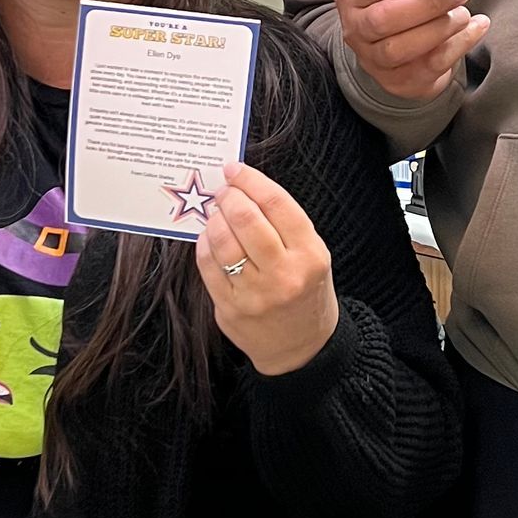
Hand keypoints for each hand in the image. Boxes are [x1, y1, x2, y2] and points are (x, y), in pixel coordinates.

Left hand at [195, 163, 339, 376]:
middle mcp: (284, 274)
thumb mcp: (313, 255)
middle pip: (247, 219)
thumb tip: (244, 189)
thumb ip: (284, 224)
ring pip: (223, 241)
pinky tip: (208, 236)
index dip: (251, 180)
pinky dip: (204, 244)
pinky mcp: (230, 308)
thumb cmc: (306, 292)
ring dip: (214, 218)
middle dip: (229, 196)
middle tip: (224, 190)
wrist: (302, 348)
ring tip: (216, 212)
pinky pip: (208, 266)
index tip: (235, 170)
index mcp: (310, 255)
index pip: (277, 204)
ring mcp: (255, 294)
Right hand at [336, 0, 489, 101]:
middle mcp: (355, 28)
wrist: (391, 43)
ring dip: (441, 27)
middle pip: (386, 18)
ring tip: (464, 12)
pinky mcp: (398, 81)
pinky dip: (458, 45)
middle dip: (430, 3)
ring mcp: (373, 59)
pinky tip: (475, 28)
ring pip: (403, 47)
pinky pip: (429, 65)